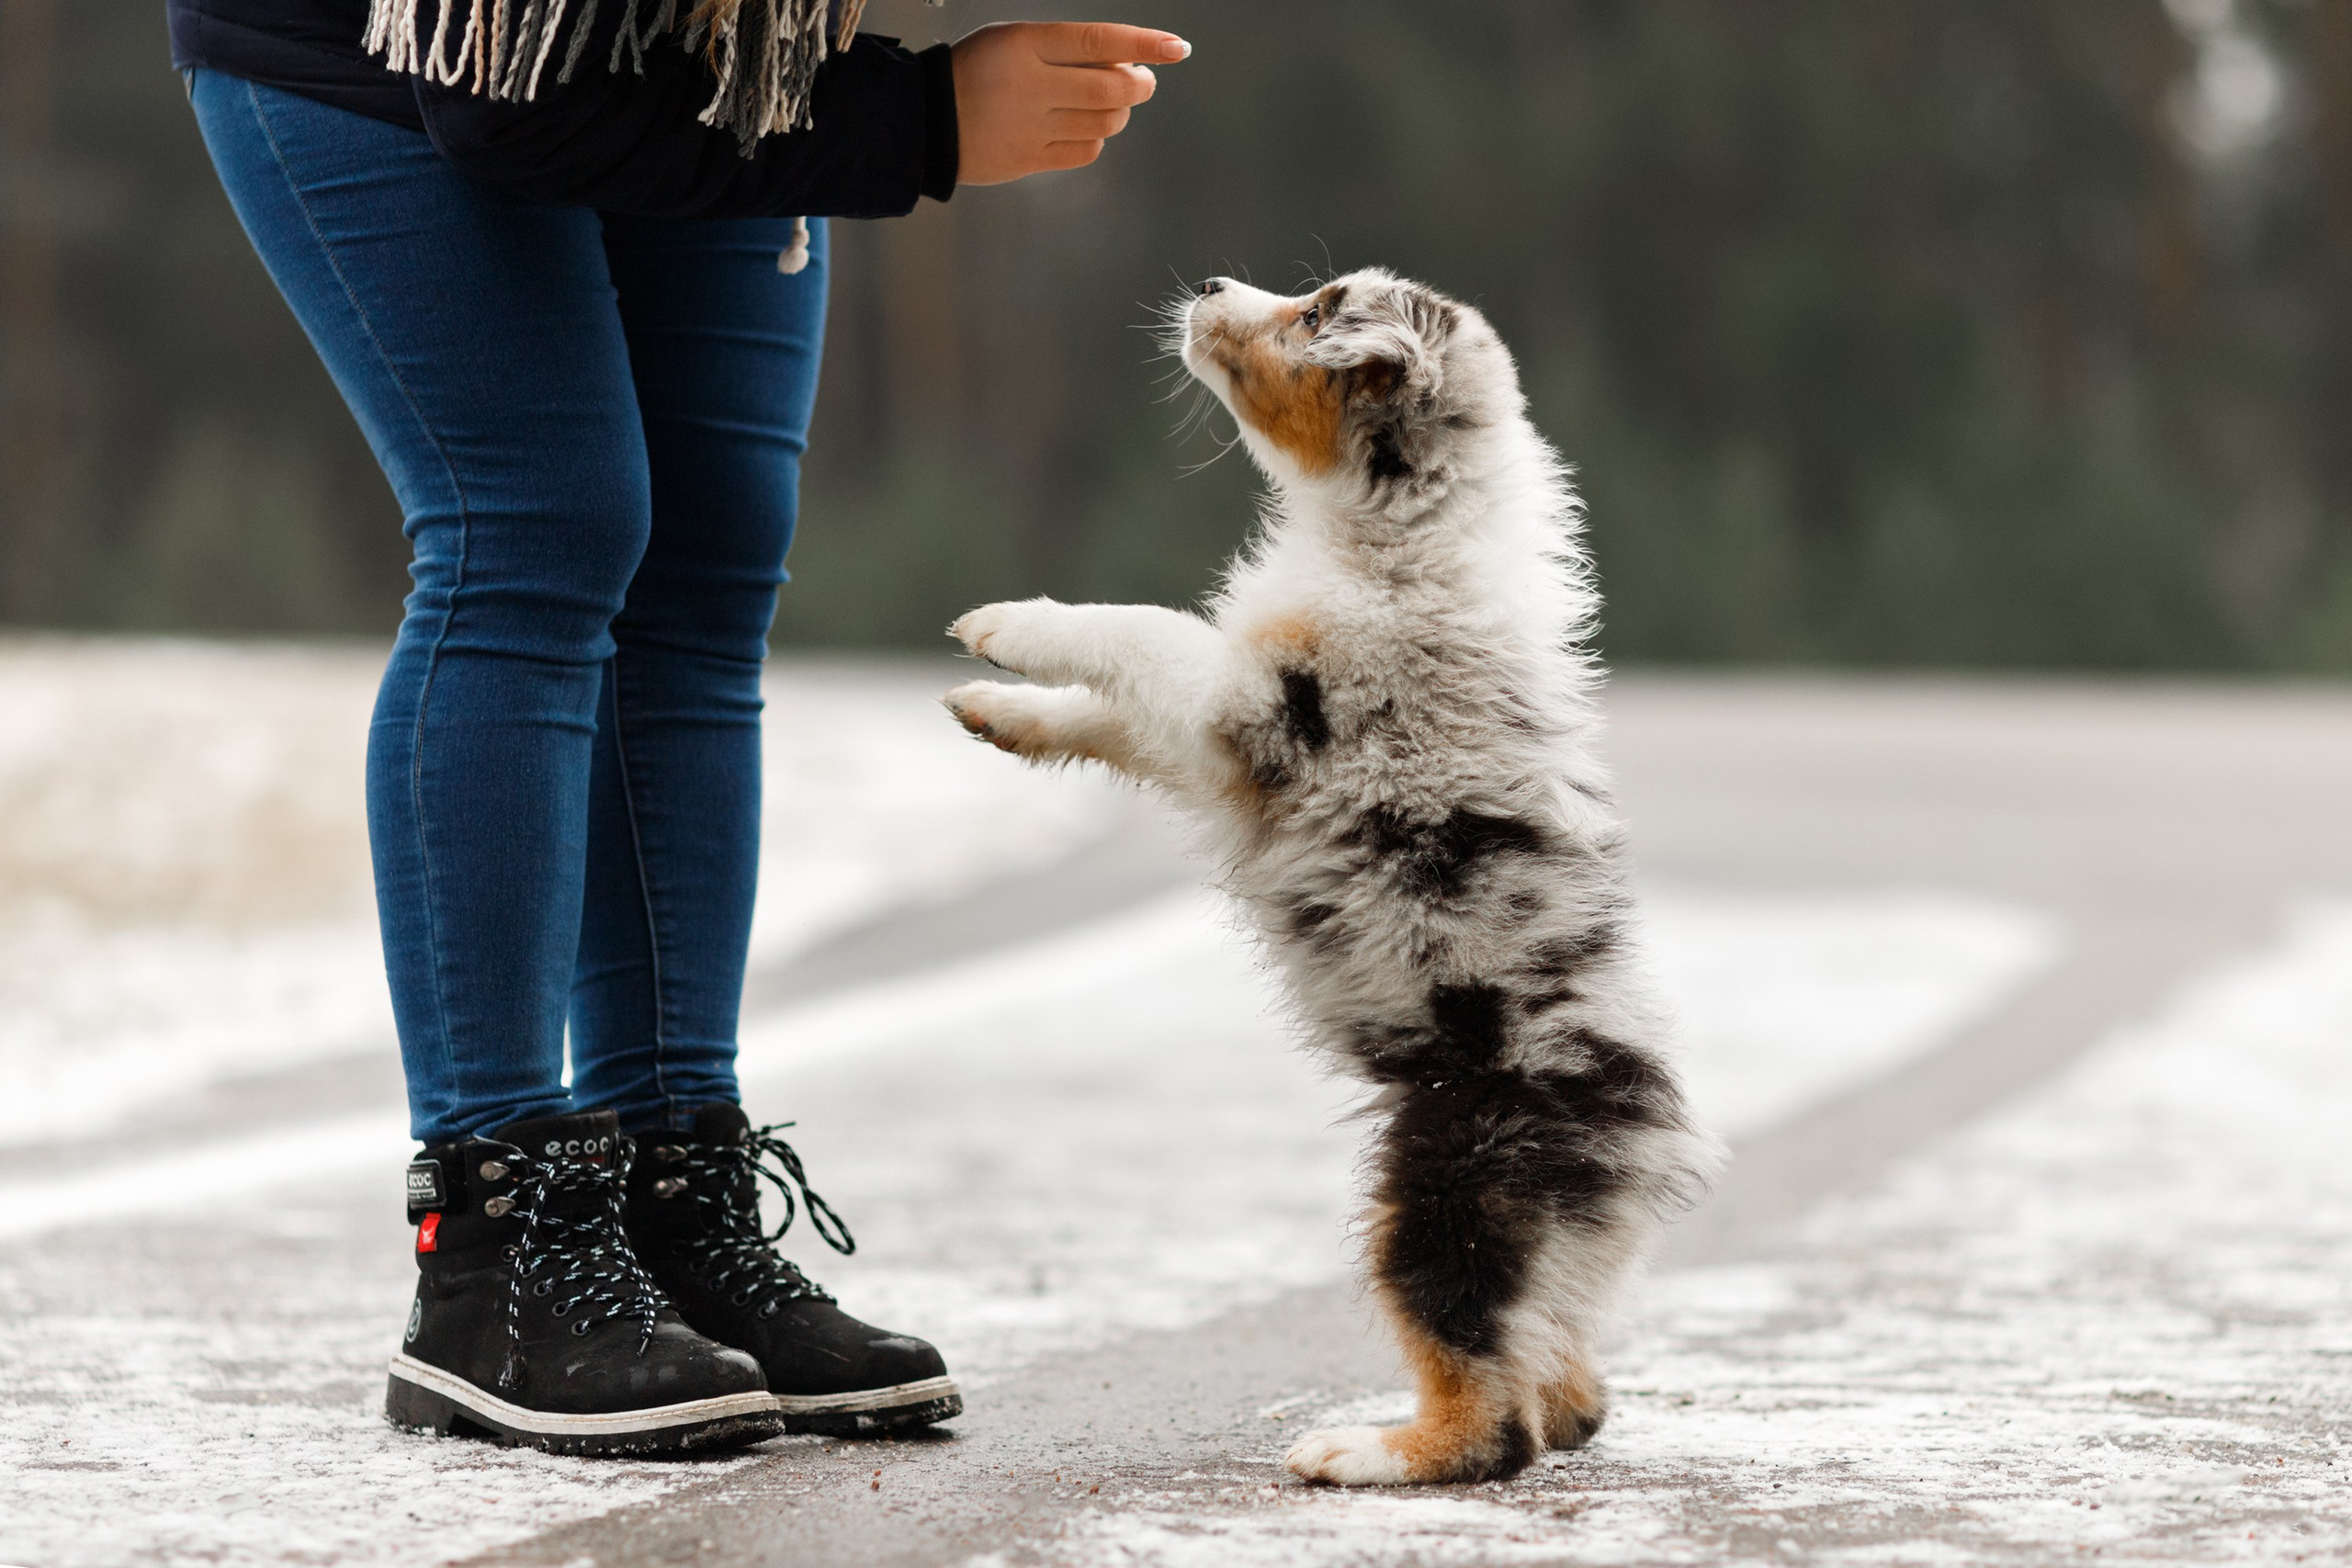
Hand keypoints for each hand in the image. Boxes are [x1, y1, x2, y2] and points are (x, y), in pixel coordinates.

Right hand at [950, 22, 1188, 184]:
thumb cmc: (977, 71)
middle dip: (1140, 83)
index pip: (1098, 40)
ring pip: (1105, 122)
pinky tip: (1086, 127)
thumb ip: (1064, 48)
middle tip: (1143, 80)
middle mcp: (1029, 84)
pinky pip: (1086, 151)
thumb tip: (1127, 64)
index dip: (1144, 44)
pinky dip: (1097, 138)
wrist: (925, 120)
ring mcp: (1030, 126)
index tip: (1178, 48)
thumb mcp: (1012, 40)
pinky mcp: (1028, 160)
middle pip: (1111, 87)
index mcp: (1024, 43)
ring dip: (1120, 110)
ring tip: (1111, 101)